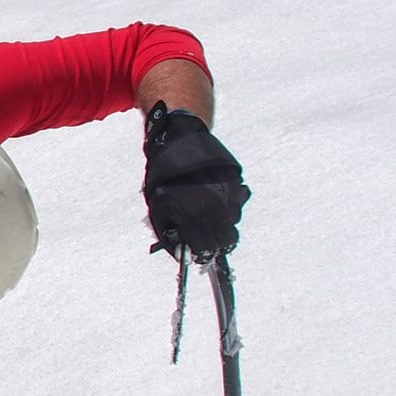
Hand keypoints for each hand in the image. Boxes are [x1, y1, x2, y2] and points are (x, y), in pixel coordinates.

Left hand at [144, 104, 248, 256]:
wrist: (178, 139)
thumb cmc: (164, 174)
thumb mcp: (158, 205)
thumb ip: (169, 229)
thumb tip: (179, 249)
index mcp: (198, 213)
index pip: (208, 246)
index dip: (204, 254)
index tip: (203, 256)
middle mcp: (219, 204)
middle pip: (229, 237)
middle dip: (219, 242)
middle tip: (210, 240)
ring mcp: (231, 190)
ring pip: (235, 217)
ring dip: (224, 219)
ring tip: (208, 210)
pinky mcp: (237, 178)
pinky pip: (238, 198)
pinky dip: (230, 201)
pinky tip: (216, 194)